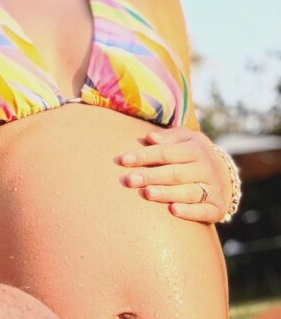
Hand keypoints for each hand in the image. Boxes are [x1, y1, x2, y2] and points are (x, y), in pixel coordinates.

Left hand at [117, 126, 231, 222]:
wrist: (226, 174)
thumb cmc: (194, 153)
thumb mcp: (186, 138)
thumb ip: (168, 137)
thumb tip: (150, 138)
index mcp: (196, 149)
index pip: (167, 152)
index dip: (144, 156)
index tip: (123, 160)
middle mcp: (206, 169)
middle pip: (175, 173)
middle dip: (151, 176)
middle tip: (129, 180)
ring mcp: (213, 189)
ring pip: (188, 192)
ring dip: (167, 193)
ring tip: (147, 193)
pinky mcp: (217, 208)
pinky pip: (203, 211)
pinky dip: (189, 211)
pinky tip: (173, 210)